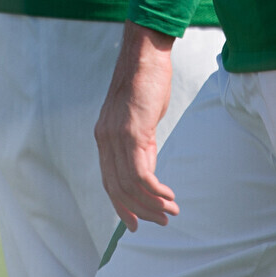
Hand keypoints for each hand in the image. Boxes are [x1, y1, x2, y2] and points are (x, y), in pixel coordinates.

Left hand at [93, 23, 178, 228]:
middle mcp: (105, 140)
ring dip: (152, 204)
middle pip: (118, 189)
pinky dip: (155, 190)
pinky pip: (142, 173)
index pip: (109, 182)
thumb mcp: (140, 118)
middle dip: (139, 211)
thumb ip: (140, 142)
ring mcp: (117, 137)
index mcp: (104, 138)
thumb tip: (147, 167)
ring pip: (130, 185)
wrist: (144, 53)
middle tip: (161, 222)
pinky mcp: (133, 132)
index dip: (121, 206)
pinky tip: (169, 196)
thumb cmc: (146, 82)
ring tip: (171, 211)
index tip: (136, 223)